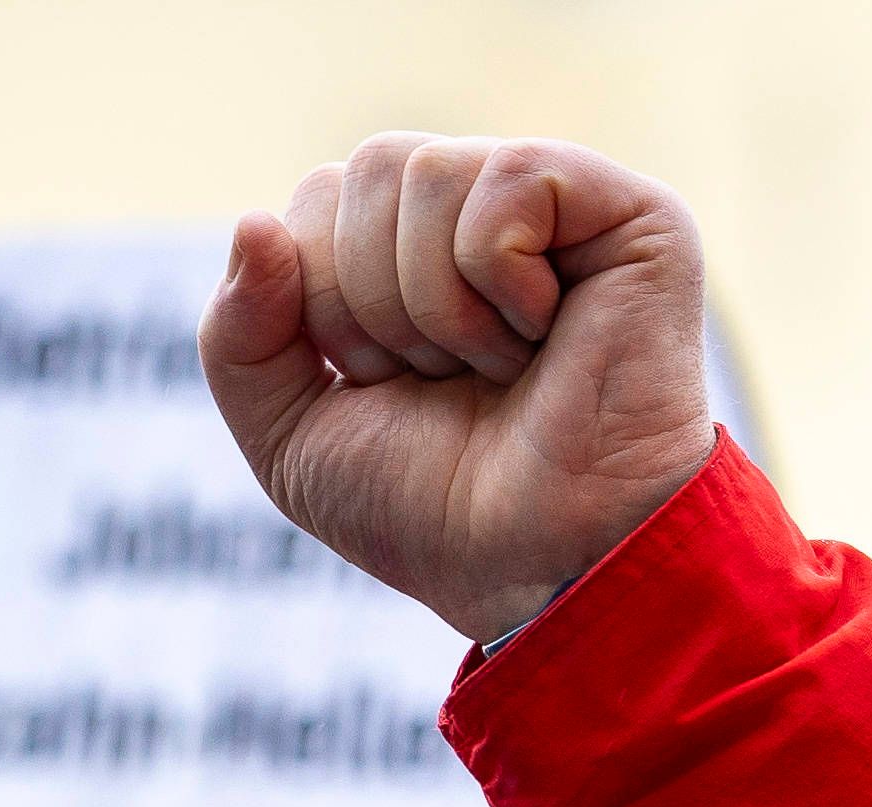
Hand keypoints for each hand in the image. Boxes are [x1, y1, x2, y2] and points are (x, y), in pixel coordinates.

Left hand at [202, 134, 719, 644]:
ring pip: (426, 172)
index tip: (384, 385)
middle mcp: (486, 212)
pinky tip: (545, 341)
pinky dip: (500, 278)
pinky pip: (509, 180)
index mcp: (414, 249)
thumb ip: (237, 335)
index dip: (321, 303)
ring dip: (434, 306)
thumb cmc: (432, 513)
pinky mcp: (634, 214)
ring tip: (498, 368)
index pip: (315, 198)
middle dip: (370, 303)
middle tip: (442, 381)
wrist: (535, 571)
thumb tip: (254, 223)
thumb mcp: (290, 435)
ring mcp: (563, 208)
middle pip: (364, 171)